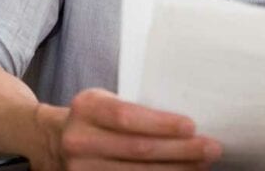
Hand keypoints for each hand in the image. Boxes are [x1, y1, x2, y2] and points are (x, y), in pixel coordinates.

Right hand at [58, 88, 221, 169]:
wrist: (53, 140)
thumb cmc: (93, 117)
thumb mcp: (104, 101)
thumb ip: (135, 109)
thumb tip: (188, 125)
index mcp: (86, 108)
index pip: (127, 117)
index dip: (161, 124)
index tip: (191, 126)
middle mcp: (79, 140)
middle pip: (137, 150)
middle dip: (180, 150)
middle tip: (211, 147)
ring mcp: (81, 169)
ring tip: (202, 164)